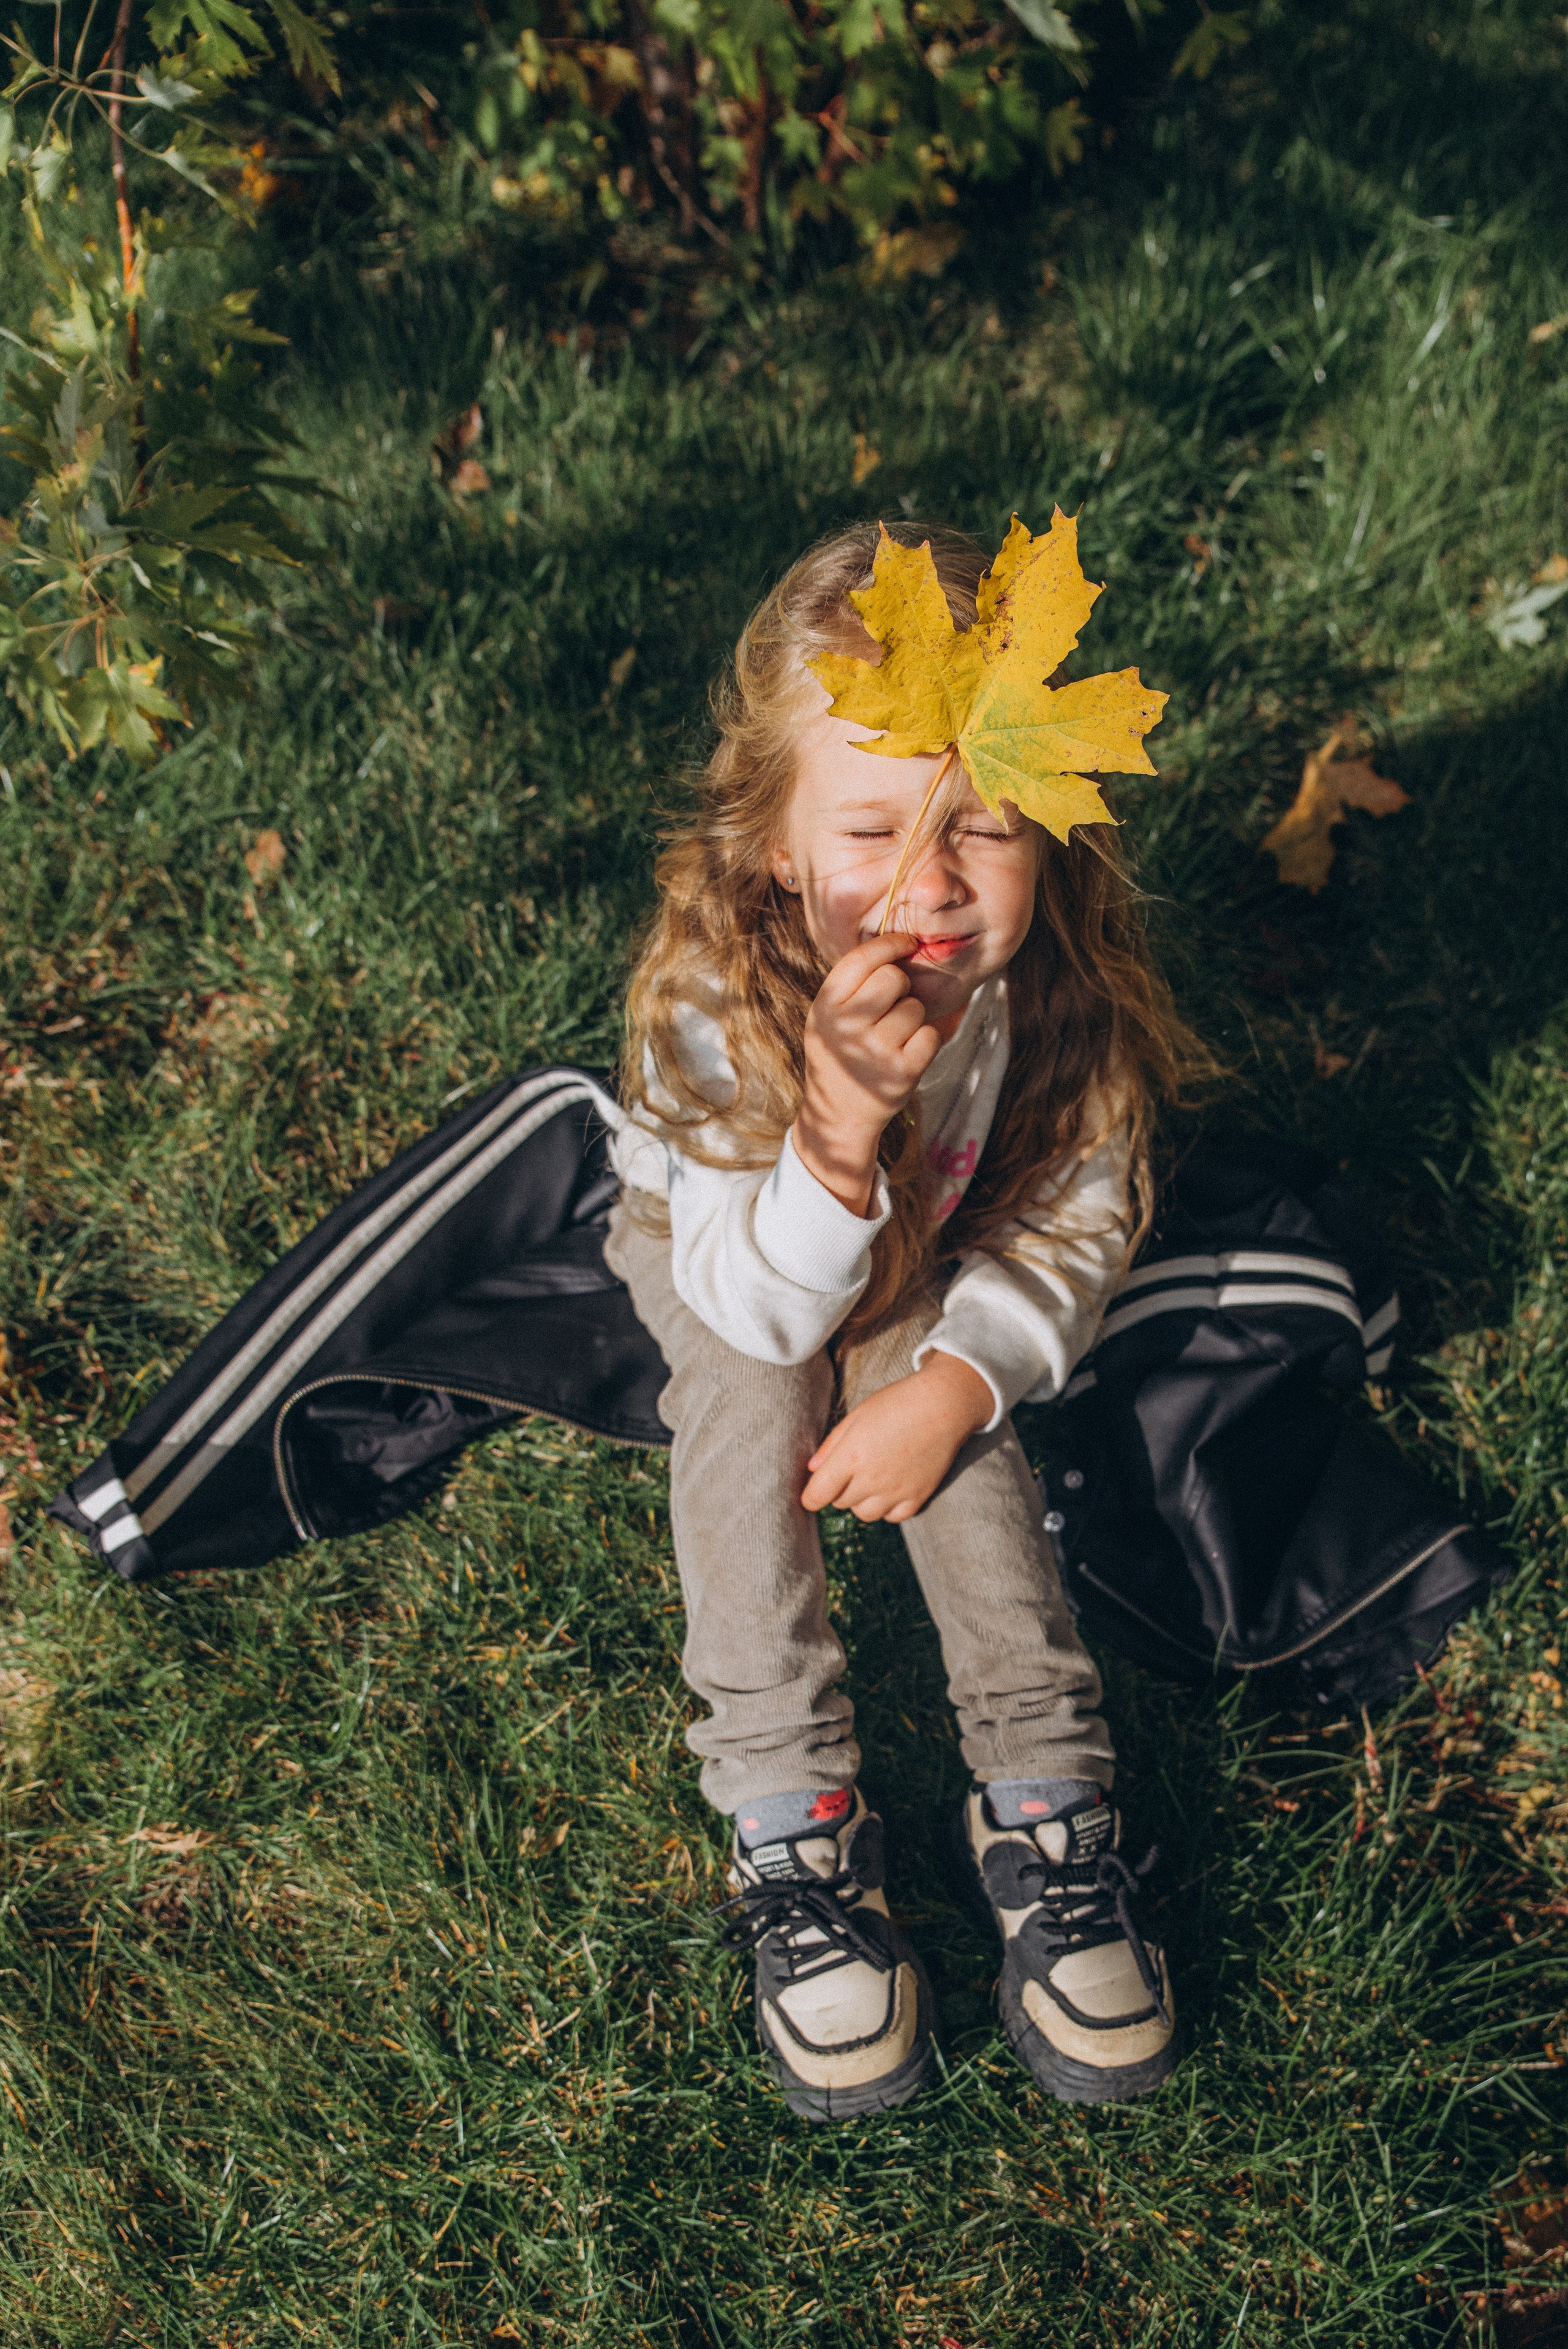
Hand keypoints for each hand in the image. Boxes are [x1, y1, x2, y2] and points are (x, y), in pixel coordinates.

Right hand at [792, 934, 941, 1214]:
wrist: (840, 1113)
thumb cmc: (841, 1053)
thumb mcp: (828, 1016)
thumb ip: (854, 982)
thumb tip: (908, 942)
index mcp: (825, 1005)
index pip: (862, 958)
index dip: (890, 943)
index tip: (907, 943)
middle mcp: (846, 1026)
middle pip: (893, 978)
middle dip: (900, 987)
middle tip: (890, 1008)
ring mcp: (875, 1050)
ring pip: (915, 1007)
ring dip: (912, 1019)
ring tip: (893, 1038)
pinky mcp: (902, 1072)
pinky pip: (930, 1034)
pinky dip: (925, 1041)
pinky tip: (907, 1053)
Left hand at [801, 1352, 993, 1522]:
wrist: (944, 1405)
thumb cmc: (897, 1403)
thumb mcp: (857, 1416)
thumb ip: (832, 1444)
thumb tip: (813, 1469)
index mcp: (851, 1456)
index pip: (818, 1494)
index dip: (810, 1497)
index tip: (811, 1494)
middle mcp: (871, 1479)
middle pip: (840, 1503)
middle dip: (838, 1490)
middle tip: (850, 1470)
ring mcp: (895, 1491)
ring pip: (864, 1514)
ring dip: (860, 1501)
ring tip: (870, 1479)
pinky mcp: (917, 1497)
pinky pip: (893, 1517)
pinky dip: (887, 1508)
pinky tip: (890, 1488)